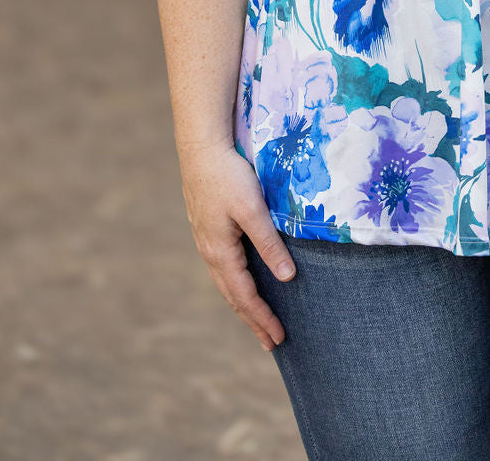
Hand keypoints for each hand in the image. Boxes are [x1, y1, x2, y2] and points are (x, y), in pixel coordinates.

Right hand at [179, 139, 296, 351]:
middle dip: (253, 319)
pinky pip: (224, 267)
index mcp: (221, 252)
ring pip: (227, 282)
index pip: (244, 296)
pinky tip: (244, 281)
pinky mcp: (208, 229)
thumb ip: (269, 243)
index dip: (262, 318)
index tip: (279, 338)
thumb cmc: (229, 175)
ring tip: (258, 319)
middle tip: (272, 342)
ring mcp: (207, 241)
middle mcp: (211, 252)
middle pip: (233, 296)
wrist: (201, 147)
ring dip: (244, 303)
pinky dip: (236, 284)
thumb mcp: (253, 209)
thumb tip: (287, 278)